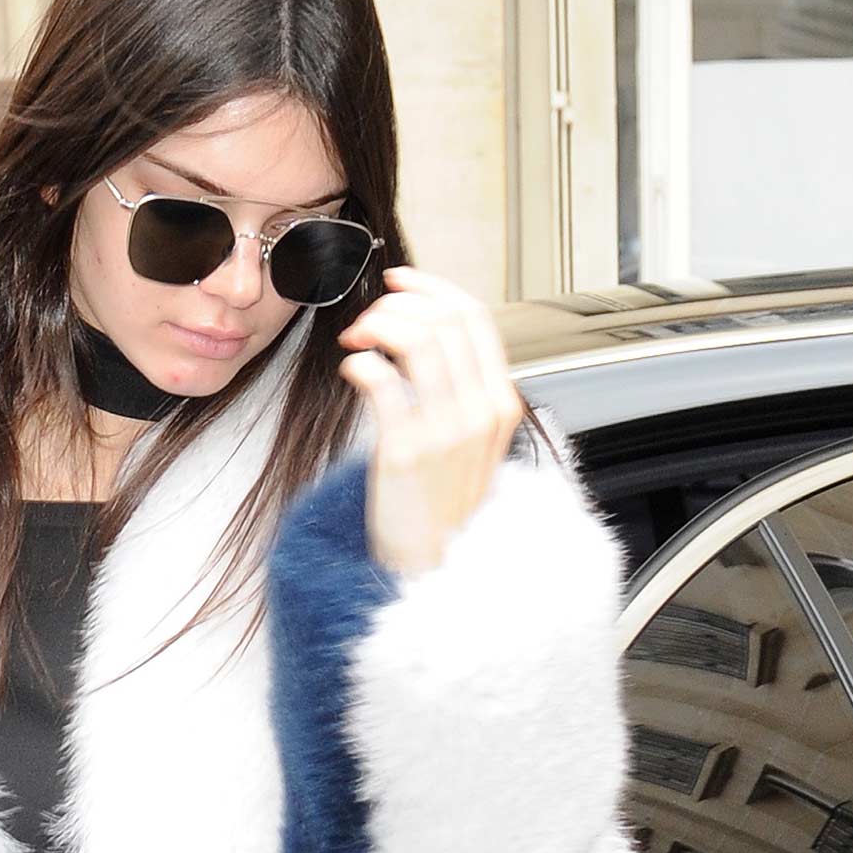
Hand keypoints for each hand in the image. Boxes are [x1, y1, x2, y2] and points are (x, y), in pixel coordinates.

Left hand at [338, 268, 523, 577]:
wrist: (434, 569)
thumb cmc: (441, 506)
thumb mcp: (470, 442)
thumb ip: (459, 389)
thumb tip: (424, 331)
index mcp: (500, 402)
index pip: (474, 317)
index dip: (430, 287)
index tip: (397, 283)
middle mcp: (481, 411)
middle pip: (443, 319)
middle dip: (396, 305)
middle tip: (366, 323)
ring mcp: (447, 432)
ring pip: (414, 339)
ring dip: (375, 327)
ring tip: (355, 345)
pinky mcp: (407, 452)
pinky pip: (381, 379)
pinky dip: (360, 363)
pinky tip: (352, 372)